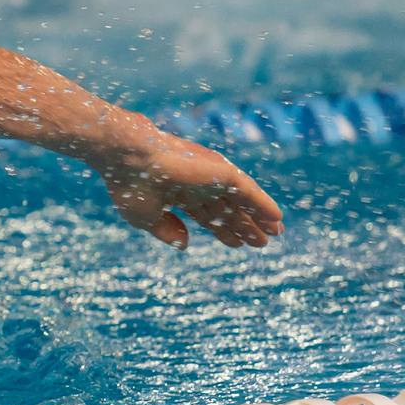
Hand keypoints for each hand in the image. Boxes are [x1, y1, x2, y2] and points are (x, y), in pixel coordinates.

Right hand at [97, 129, 284, 248]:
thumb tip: (186, 243)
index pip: (206, 214)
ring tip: (276, 232)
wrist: (128, 159)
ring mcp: (209, 176)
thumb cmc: (130, 185)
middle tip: (263, 242)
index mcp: (178, 192)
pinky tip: (276, 218)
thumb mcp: (145, 217)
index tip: (237, 244)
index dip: (222, 230)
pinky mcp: (219, 172)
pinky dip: (262, 203)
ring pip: (241, 200)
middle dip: (244, 225)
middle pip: (227, 208)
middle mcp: (197, 183)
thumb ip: (167, 230)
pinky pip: (248, 191)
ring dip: (258, 216)